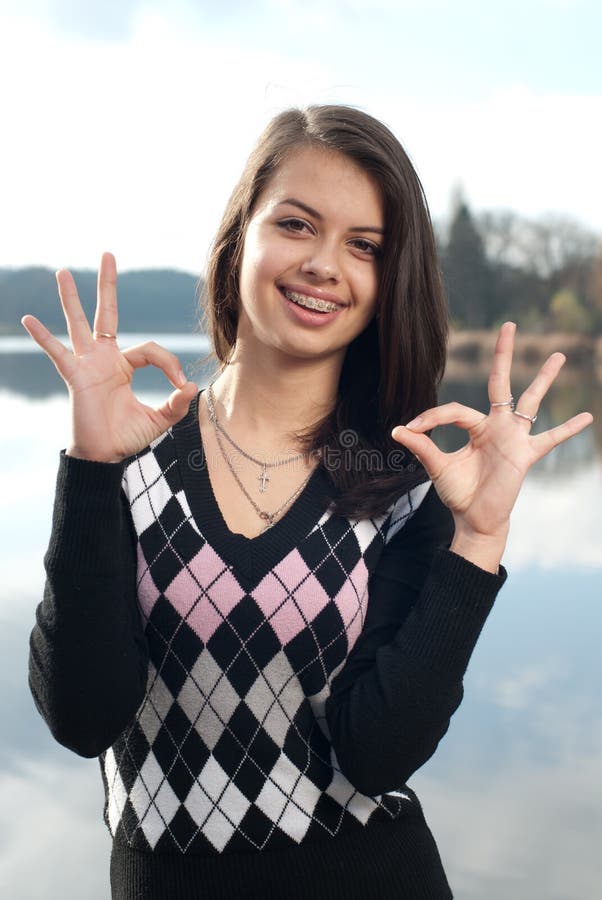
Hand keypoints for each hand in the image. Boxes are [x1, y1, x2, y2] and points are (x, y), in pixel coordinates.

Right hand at [21, 252, 197, 461]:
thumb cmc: (128, 437)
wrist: (105, 456)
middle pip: (107, 314)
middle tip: (108, 254)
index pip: (151, 351)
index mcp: (124, 366)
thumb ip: (176, 404)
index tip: (181, 385)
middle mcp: (104, 359)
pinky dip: (44, 337)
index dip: (170, 364)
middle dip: (108, 285)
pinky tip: (29, 319)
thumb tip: (191, 386)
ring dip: (71, 299)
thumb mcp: (159, 420)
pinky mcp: (74, 376)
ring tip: (62, 272)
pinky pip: (58, 353)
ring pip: (79, 324)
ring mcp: (87, 365)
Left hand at [391, 322, 592, 571]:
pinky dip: (567, 429)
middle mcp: (496, 426)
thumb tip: (397, 429)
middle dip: (502, 354)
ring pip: (531, 401)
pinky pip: (549, 439)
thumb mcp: (437, 468)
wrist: (475, 519)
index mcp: (474, 427)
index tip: (412, 428)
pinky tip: (587, 417)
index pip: (455, 410)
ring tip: (558, 355)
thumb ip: (422, 447)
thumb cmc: (459, 492)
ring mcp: (514, 438)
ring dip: (544, 379)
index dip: (432, 416)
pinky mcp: (525, 456)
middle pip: (500, 383)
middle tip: (509, 324)